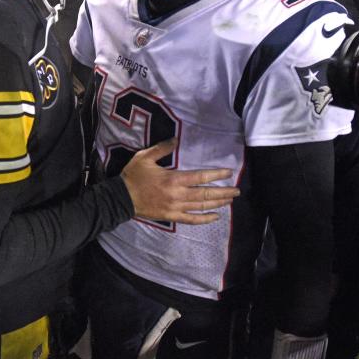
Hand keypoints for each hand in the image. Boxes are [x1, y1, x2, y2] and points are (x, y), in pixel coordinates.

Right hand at [120, 139, 238, 224]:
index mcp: (174, 178)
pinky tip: (215, 217)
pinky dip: (205, 219)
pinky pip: (191, 220)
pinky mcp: (171, 217)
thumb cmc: (133, 176)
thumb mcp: (145, 157)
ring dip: (218, 203)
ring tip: (230, 200)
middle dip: (223, 192)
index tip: (229, 173)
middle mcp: (178, 194)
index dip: (216, 175)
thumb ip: (162, 148)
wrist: (121, 198)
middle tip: (237, 190)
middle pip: (206, 194)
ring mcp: (176, 207)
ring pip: (201, 207)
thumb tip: (176, 139)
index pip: (201, 176)